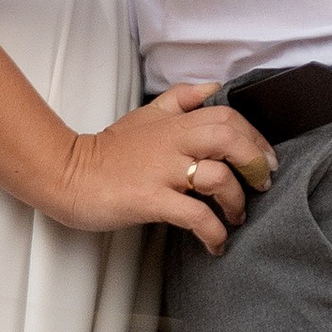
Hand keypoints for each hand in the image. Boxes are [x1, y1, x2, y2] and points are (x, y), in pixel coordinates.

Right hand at [47, 83, 277, 257]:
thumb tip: (213, 87)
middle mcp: (172, 143)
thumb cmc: (109, 151)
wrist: (67, 175)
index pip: (226, 115)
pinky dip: (213, 231)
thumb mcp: (146, 115)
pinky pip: (194, 215)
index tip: (264, 158)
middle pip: (228, 138)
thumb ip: (180, 99)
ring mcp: (161, 172)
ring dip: (236, 201)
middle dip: (254, 160)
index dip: (253, 135)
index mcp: (173, 123)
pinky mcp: (150, 200)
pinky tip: (216, 244)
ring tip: (237, 217)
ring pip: (216, 177)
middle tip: (262, 183)